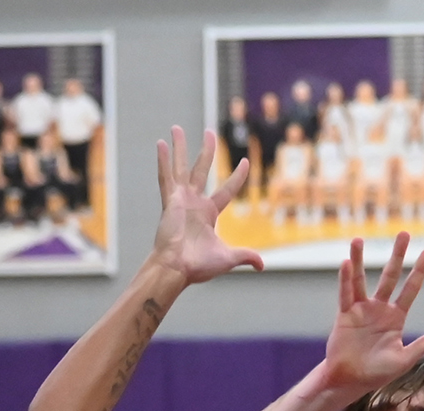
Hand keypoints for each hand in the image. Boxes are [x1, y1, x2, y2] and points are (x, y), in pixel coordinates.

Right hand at [149, 127, 267, 284]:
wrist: (176, 269)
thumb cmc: (198, 266)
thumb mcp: (227, 259)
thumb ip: (244, 256)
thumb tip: (261, 266)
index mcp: (208, 213)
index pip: (227, 189)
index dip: (237, 177)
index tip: (246, 162)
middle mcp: (194, 202)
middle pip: (202, 169)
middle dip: (207, 150)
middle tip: (210, 132)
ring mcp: (180, 200)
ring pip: (181, 167)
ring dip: (180, 147)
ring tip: (177, 127)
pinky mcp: (169, 201)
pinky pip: (166, 177)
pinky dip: (163, 161)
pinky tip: (161, 144)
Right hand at [320, 233, 423, 398]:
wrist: (350, 381)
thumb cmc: (377, 373)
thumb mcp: (404, 359)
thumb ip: (423, 345)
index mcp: (396, 318)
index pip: (410, 289)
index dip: (419, 271)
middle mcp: (379, 308)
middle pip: (390, 276)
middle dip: (397, 255)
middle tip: (404, 233)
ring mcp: (361, 309)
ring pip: (361, 279)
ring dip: (360, 259)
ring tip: (359, 239)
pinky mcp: (345, 314)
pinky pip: (346, 294)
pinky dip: (345, 279)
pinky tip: (346, 262)